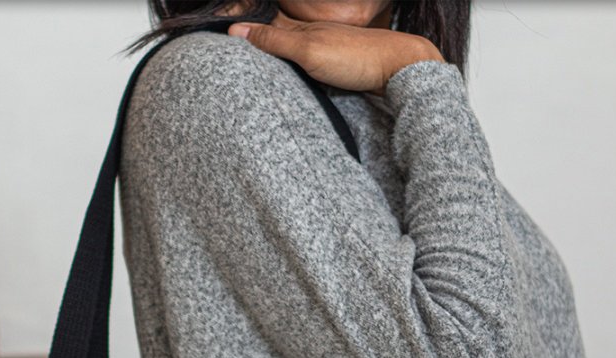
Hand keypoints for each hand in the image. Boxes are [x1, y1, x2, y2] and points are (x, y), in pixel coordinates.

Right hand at [226, 10, 444, 96]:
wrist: (398, 69)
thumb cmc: (356, 59)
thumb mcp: (309, 50)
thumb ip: (274, 41)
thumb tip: (236, 31)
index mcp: (300, 29)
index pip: (262, 25)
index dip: (241, 28)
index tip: (217, 32)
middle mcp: (310, 36)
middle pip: (273, 36)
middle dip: (252, 39)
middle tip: (227, 44)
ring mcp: (322, 51)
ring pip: (288, 51)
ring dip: (270, 53)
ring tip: (248, 58)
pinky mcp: (333, 67)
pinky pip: (303, 65)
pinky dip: (289, 67)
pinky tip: (286, 75)